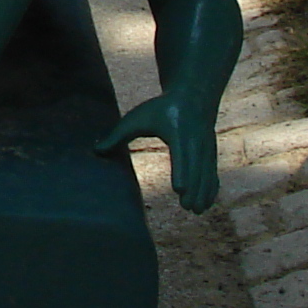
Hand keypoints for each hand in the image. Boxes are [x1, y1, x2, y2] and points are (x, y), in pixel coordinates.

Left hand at [97, 93, 220, 213]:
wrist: (194, 96)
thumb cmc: (161, 109)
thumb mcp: (138, 117)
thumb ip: (118, 134)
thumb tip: (95, 150)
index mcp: (178, 132)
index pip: (180, 154)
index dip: (181, 172)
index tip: (179, 189)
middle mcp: (196, 140)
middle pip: (196, 168)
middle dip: (194, 188)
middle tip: (188, 208)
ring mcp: (206, 146)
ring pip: (206, 172)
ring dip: (203, 192)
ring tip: (197, 211)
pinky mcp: (211, 152)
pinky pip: (212, 171)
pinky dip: (211, 187)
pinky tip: (207, 202)